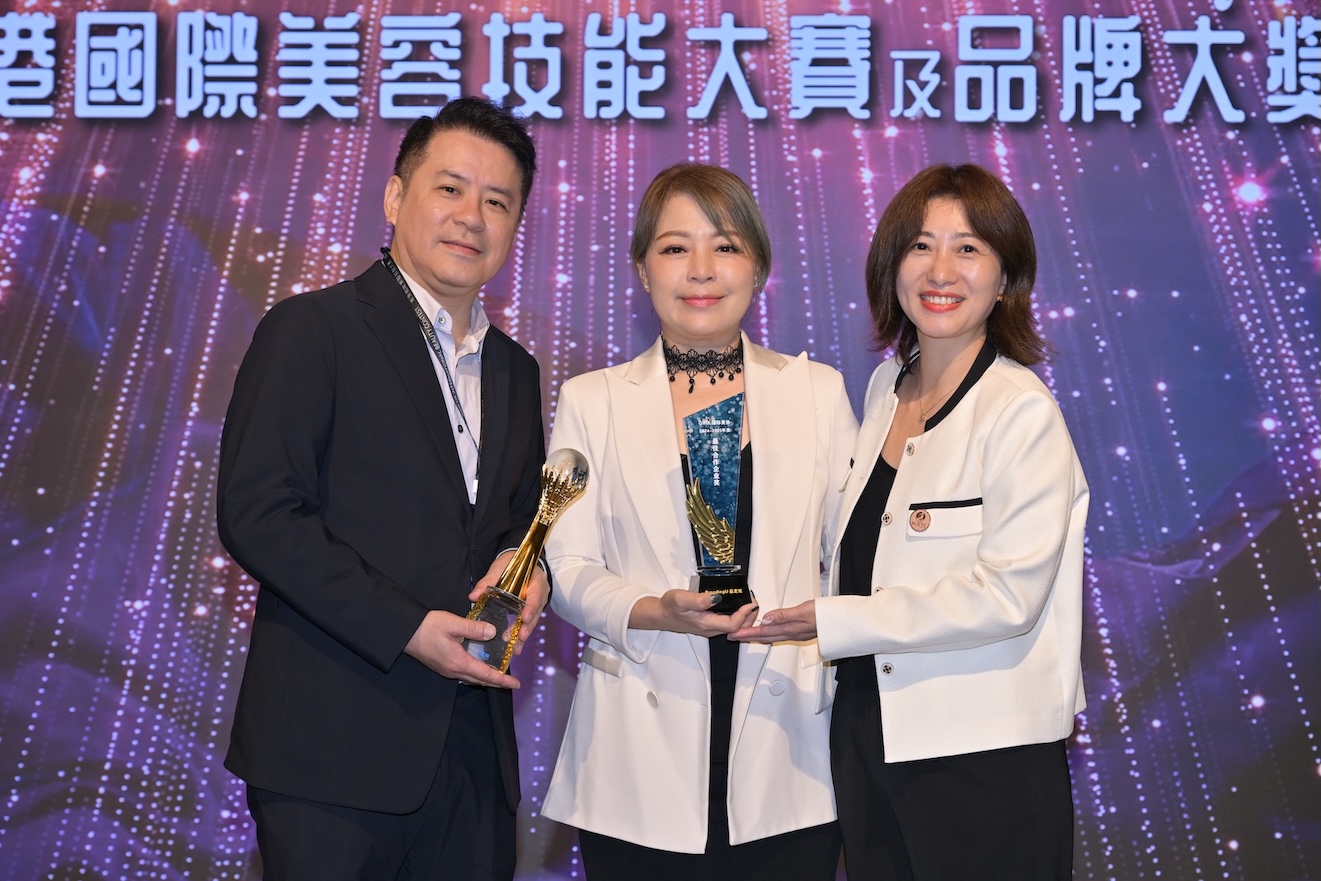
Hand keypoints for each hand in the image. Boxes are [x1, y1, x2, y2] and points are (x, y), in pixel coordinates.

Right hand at [403, 609, 520, 688]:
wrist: (405, 633)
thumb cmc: (428, 627)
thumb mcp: (452, 623)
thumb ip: (473, 628)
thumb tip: (493, 632)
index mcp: (459, 662)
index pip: (485, 674)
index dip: (502, 680)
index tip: (515, 684)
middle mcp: (454, 670)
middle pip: (480, 680)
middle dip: (497, 682)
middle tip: (511, 683)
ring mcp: (447, 670)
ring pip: (472, 678)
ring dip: (486, 678)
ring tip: (499, 675)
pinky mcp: (443, 666)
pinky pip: (464, 674)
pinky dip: (476, 673)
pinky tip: (480, 665)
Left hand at [469, 550, 549, 656]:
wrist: (521, 562)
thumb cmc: (512, 563)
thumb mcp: (500, 567)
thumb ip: (488, 581)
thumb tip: (474, 596)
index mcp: (536, 581)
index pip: (536, 596)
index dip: (531, 607)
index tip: (524, 618)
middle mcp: (539, 595)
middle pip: (535, 614)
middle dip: (526, 627)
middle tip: (518, 638)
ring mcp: (535, 605)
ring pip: (531, 622)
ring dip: (522, 635)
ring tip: (515, 648)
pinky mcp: (529, 612)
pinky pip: (525, 625)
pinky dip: (519, 635)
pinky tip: (513, 648)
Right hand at [630, 589, 758, 636]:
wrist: (660, 614)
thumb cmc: (670, 607)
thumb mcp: (682, 599)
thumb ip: (699, 599)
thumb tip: (717, 597)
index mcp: (706, 623)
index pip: (732, 624)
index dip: (744, 615)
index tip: (749, 602)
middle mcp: (710, 629)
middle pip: (737, 628)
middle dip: (749, 617)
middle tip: (753, 602)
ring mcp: (710, 628)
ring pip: (734, 627)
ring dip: (744, 617)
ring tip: (748, 603)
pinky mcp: (709, 624)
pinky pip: (728, 623)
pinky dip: (737, 616)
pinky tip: (738, 606)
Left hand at [730, 599, 816, 642]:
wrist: (840, 621)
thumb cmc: (824, 615)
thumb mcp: (804, 611)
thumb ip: (784, 615)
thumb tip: (766, 619)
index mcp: (789, 629)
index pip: (763, 632)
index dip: (747, 632)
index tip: (734, 634)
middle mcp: (790, 634)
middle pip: (764, 637)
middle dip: (747, 636)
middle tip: (733, 636)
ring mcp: (794, 634)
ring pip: (770, 637)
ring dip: (756, 636)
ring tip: (745, 634)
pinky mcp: (798, 631)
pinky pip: (777, 635)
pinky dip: (767, 633)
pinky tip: (767, 631)